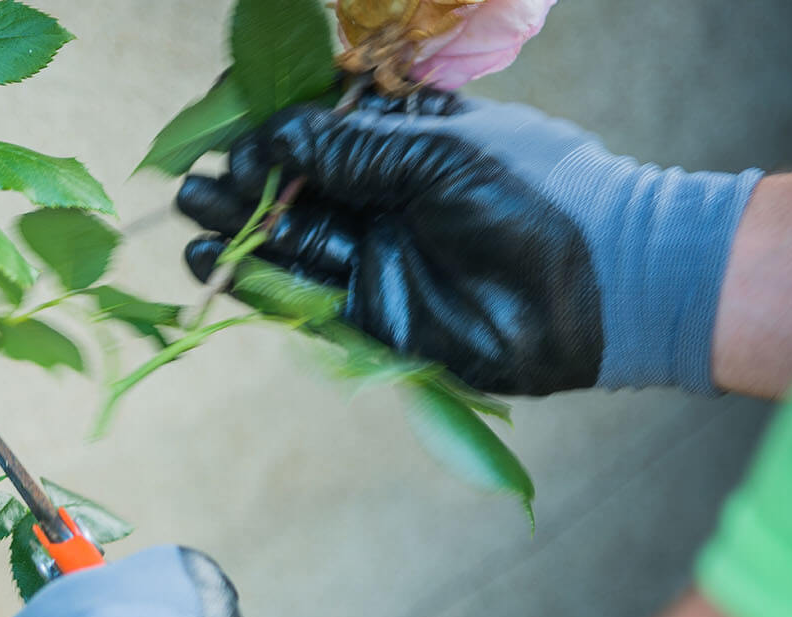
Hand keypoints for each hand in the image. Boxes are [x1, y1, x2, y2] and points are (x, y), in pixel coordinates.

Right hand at [177, 91, 761, 394]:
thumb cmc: (534, 197)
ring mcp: (378, 253)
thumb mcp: (438, 154)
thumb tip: (276, 140)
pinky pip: (301, 291)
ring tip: (191, 209)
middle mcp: (389, 195)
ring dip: (239, 225)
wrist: (600, 290)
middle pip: (297, 185)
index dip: (276, 133)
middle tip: (193, 177)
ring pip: (291, 237)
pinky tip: (211, 255)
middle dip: (245, 180)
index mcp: (411, 140)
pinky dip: (255, 276)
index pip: (324, 130)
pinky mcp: (372, 311)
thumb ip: (352, 151)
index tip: (237, 135)